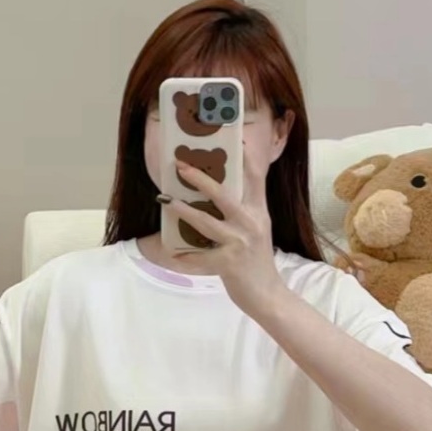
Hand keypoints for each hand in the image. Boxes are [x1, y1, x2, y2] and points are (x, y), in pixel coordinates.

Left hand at [159, 151, 285, 319]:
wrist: (268, 295)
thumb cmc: (257, 262)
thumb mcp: (258, 230)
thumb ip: (245, 211)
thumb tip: (221, 194)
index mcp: (259, 212)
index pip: (254, 177)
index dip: (243, 156)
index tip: (233, 135)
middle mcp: (251, 223)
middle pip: (223, 194)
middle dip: (199, 178)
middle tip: (180, 166)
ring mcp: (239, 243)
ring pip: (205, 221)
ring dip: (182, 210)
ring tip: (164, 199)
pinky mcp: (229, 263)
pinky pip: (200, 258)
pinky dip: (184, 257)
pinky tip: (172, 254)